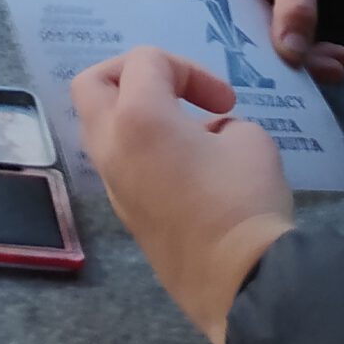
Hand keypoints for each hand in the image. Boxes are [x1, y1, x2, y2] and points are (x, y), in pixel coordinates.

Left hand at [71, 47, 295, 343]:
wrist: (239, 282)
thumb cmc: (244, 202)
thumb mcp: (250, 140)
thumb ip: (222, 123)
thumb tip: (207, 134)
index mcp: (137, 117)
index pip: (146, 61)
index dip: (190, 69)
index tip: (225, 102)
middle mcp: (111, 146)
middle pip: (92, 85)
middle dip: (131, 75)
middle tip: (174, 90)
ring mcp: (112, 183)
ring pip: (101, 127)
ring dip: (137, 116)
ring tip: (187, 132)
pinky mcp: (124, 214)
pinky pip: (119, 164)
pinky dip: (142, 150)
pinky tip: (186, 168)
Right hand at [190, 0, 343, 81]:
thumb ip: (295, 5)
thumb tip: (292, 56)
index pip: (222, 36)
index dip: (253, 62)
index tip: (287, 78)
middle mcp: (214, 13)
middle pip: (245, 52)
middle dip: (287, 69)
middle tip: (329, 72)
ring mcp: (238, 25)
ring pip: (267, 57)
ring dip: (304, 67)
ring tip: (338, 67)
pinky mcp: (259, 32)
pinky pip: (279, 52)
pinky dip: (307, 59)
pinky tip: (335, 62)